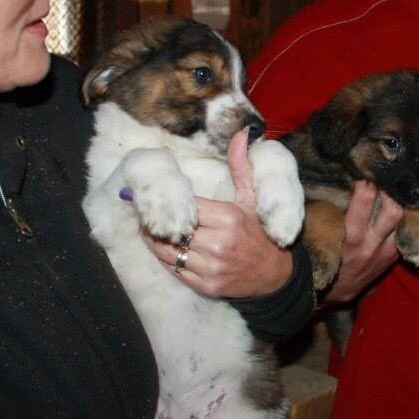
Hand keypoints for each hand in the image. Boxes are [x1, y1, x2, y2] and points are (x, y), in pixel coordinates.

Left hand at [143, 129, 292, 297]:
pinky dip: (166, 260)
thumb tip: (243, 133)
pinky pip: (176, 270)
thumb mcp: (252, 198)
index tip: (151, 197)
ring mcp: (212, 266)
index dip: (168, 203)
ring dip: (154, 242)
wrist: (275, 275)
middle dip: (156, 223)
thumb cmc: (259, 232)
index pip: (186, 207)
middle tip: (143, 215)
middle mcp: (219, 243)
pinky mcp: (207, 285)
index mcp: (228, 217)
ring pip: (169, 252)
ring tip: (147, 232)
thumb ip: (241, 166)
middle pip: (173, 230)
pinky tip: (162, 250)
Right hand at [322, 181, 401, 303]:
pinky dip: (402, 222)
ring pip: (403, 220)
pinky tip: (397, 212)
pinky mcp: (391, 259)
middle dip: (388, 192)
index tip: (363, 173)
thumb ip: (328, 209)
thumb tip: (337, 182)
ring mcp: (383, 252)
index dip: (366, 180)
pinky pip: (404, 235)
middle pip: (393, 208)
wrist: (328, 292)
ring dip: (398, 205)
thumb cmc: (320, 255)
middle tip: (383, 182)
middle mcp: (370, 242)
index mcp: (348, 234)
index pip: (366, 197)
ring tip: (393, 194)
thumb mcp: (318, 232)